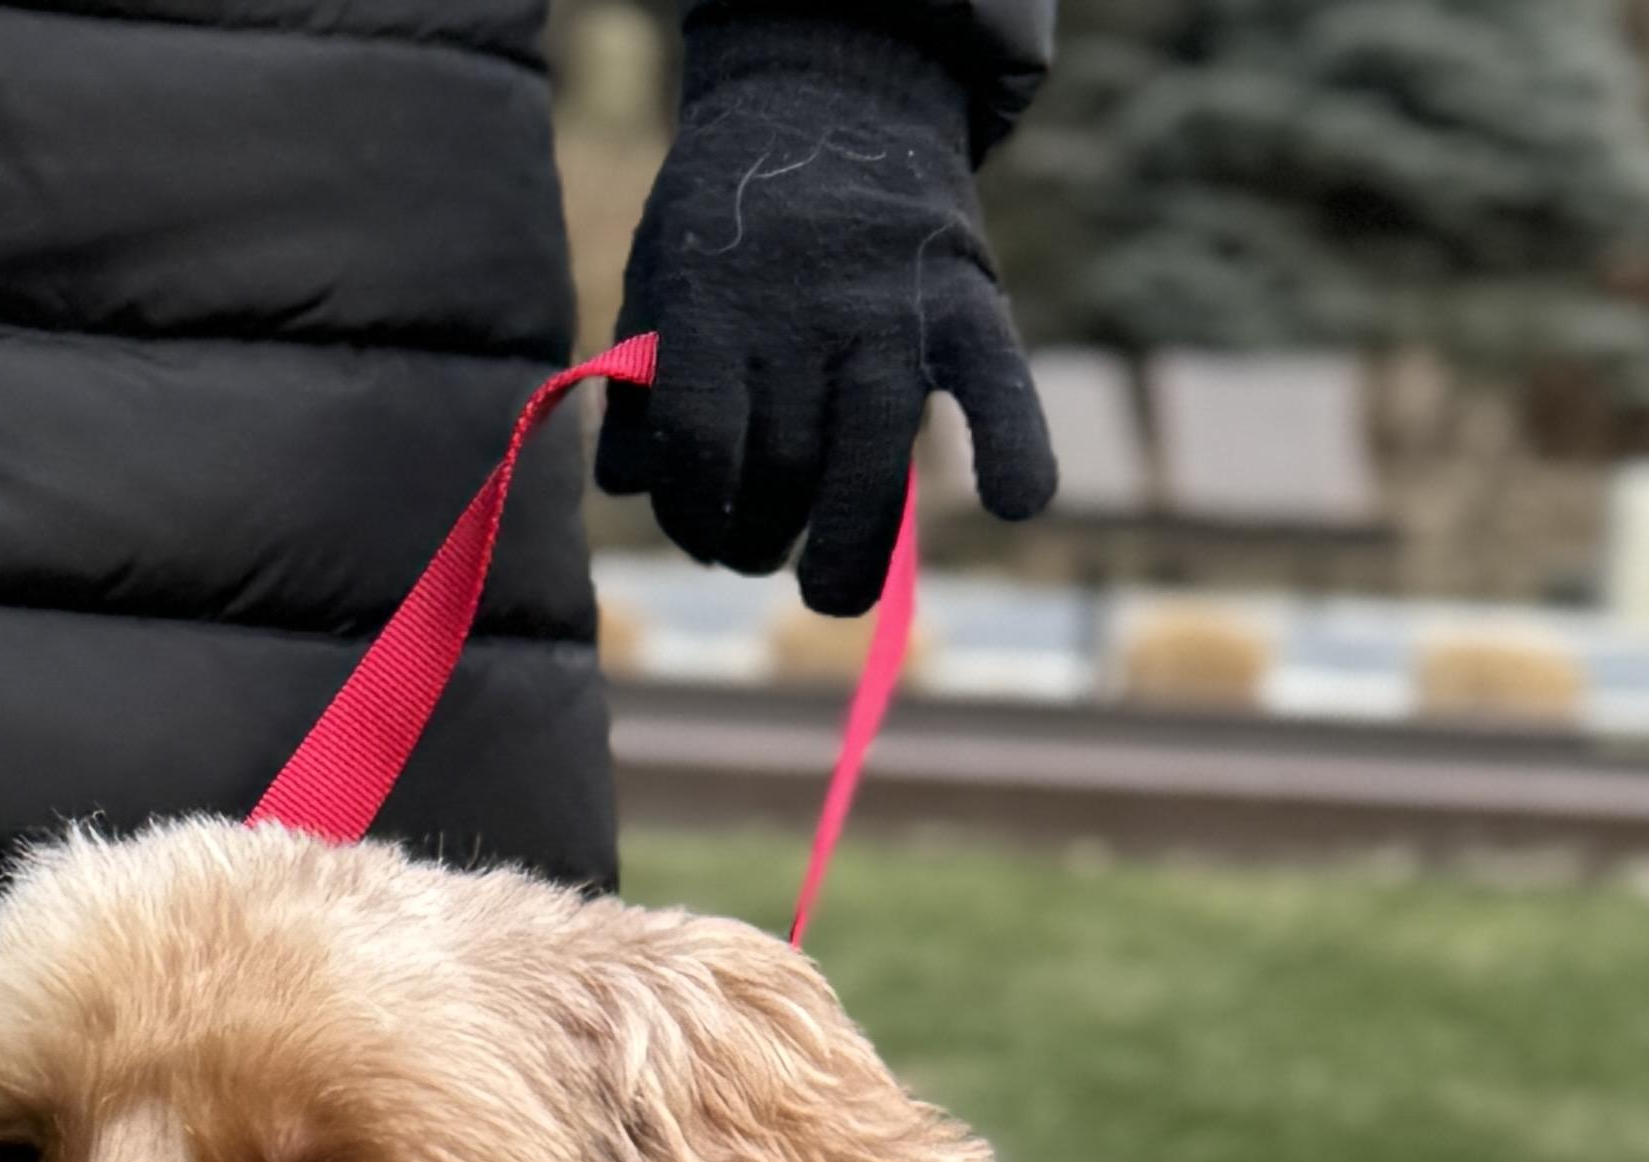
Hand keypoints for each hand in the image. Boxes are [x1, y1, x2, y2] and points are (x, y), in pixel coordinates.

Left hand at [600, 18, 1058, 616]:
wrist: (830, 88)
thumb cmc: (735, 207)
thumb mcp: (663, 269)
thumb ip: (642, 377)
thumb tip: (632, 486)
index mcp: (718, 298)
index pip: (704, 448)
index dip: (695, 512)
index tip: (703, 528)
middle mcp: (807, 309)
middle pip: (788, 473)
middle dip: (762, 539)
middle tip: (757, 550)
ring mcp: (892, 310)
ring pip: (875, 467)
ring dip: (852, 555)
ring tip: (832, 588)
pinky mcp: (967, 302)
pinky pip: (998, 388)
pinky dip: (1016, 447)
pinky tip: (1014, 501)